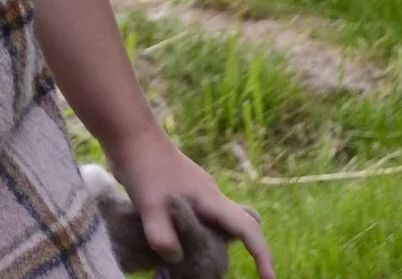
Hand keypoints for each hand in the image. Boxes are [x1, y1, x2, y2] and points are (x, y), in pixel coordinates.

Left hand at [102, 131, 274, 278]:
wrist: (131, 137)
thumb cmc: (144, 167)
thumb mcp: (149, 207)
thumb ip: (163, 237)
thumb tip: (177, 259)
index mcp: (211, 200)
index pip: (248, 229)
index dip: (263, 255)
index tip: (269, 278)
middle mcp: (211, 198)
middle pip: (239, 228)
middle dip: (242, 252)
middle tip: (219, 270)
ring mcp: (198, 195)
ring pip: (218, 225)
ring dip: (214, 245)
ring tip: (196, 264)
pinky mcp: (183, 195)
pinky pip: (200, 220)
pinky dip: (197, 236)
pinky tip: (176, 244)